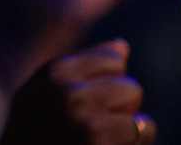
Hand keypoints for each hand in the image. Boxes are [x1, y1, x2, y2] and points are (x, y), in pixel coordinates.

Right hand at [0, 42, 151, 144]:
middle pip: (130, 86)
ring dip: (130, 128)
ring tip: (103, 141)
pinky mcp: (99, 141)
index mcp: (52, 74)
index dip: (109, 86)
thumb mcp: (44, 94)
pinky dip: (136, 144)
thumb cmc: (36, 136)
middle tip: (95, 132)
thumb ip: (82, 69)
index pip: (114, 59)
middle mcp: (66, 93)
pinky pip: (145, 130)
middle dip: (121, 109)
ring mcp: (85, 121)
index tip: (88, 108)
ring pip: (139, 110)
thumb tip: (122, 45)